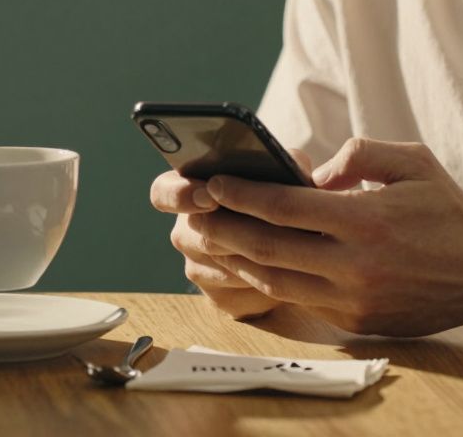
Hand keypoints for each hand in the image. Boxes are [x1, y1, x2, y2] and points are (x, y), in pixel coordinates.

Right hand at [151, 148, 312, 320]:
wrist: (298, 250)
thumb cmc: (284, 201)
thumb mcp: (284, 173)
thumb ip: (282, 162)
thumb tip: (288, 165)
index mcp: (187, 193)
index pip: (163, 192)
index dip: (180, 195)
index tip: (209, 197)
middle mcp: (185, 232)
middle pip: (202, 234)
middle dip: (242, 230)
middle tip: (276, 224)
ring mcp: (197, 267)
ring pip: (227, 265)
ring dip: (263, 256)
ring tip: (299, 245)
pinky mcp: (217, 298)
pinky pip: (242, 291)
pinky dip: (272, 281)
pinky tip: (294, 271)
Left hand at [197, 138, 462, 335]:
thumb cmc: (447, 212)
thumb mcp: (412, 162)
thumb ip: (357, 155)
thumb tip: (307, 173)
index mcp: (367, 220)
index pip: (285, 206)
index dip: (242, 194)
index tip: (213, 182)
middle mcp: (355, 264)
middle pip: (267, 248)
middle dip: (224, 228)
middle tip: (195, 211)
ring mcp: (353, 298)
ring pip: (274, 280)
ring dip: (236, 258)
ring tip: (210, 236)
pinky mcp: (354, 320)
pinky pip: (296, 299)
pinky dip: (266, 280)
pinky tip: (248, 261)